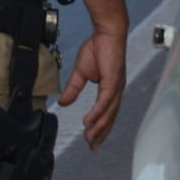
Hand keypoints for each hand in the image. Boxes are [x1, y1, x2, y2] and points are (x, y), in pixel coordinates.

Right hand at [57, 31, 126, 148]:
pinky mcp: (113, 81)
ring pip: (108, 113)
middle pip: (109, 117)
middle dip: (100, 133)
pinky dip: (98, 113)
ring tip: (90, 138)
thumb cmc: (97, 48)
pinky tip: (90, 122)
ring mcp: (116, 87)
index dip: (100, 127)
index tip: (92, 140)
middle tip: (92, 146)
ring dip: (99, 127)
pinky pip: (105, 101)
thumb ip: (73, 89)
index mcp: (110, 89)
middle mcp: (115, 91)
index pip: (106, 113)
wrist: (106, 32)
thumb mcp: (80, 72)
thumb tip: (63, 103)